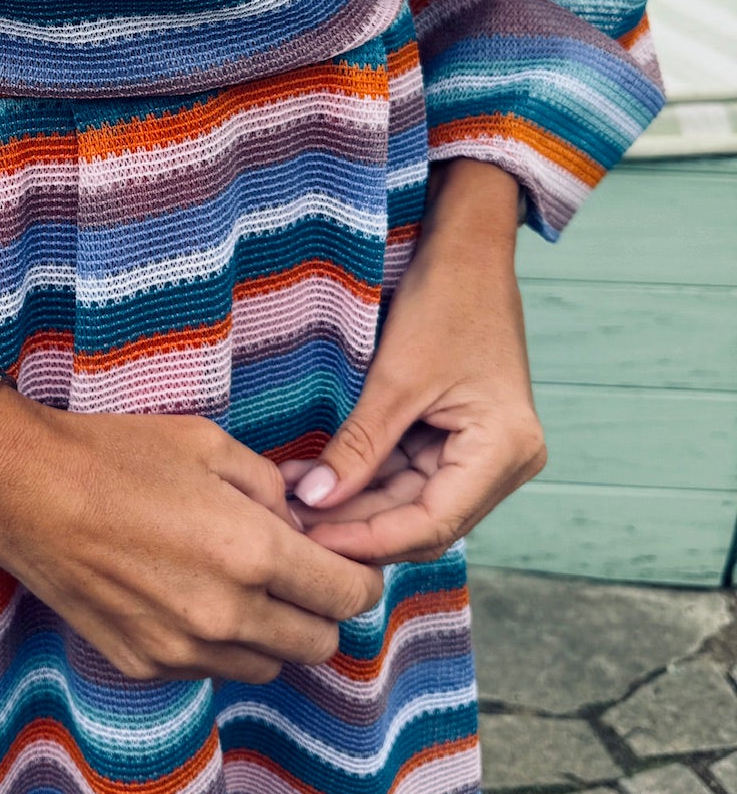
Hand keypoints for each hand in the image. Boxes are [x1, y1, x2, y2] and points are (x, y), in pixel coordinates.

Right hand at [0, 391, 384, 683]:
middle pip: (320, 642)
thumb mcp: (209, 445)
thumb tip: (304, 520)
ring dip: (275, 633)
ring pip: (270, 665)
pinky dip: (221, 644)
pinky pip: (213, 669)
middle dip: (322, 608)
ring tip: (244, 585)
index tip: (345, 560)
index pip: (349, 595)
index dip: (359, 576)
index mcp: (250, 552)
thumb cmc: (115, 455)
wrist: (22, 492)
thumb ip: (272, 488)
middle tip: (299, 572)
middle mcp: (224, 614)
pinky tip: (192, 598)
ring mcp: (182, 649)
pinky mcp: (146, 666)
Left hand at [283, 158, 546, 562]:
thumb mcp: (396, 378)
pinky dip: (362, 478)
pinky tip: (313, 479)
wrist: (466, 249)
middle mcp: (504, 463)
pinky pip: (406, 474)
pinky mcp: (457, 439)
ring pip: (408, 502)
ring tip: (289, 500)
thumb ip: (358, 448)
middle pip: (420, 520)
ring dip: (352, 503)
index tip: (309, 545)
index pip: (432, 524)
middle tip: (287, 524)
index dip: (368, 539)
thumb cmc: (445, 301)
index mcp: (505, 451)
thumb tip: (314, 502)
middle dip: (354, 524)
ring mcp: (482, 453)